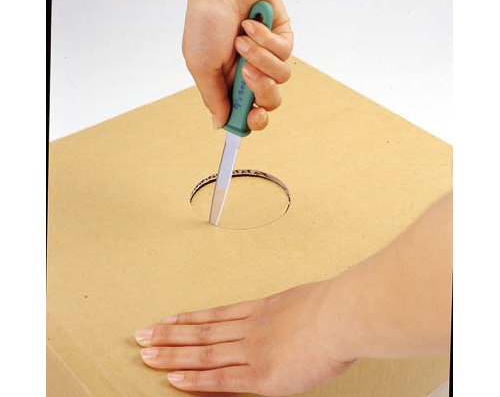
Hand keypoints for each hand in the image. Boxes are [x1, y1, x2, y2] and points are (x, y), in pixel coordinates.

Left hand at [134, 280, 353, 394]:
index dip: (189, 319)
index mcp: (261, 310)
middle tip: (141, 335)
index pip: (215, 315)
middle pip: (201, 331)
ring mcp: (252, 351)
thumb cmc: (332, 307)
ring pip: (203, 352)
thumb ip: (288, 313)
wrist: (341, 316)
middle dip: (169, 334)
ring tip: (146, 354)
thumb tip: (287, 321)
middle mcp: (250, 328)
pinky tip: (174, 378)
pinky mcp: (261, 376)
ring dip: (172, 353)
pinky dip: (196, 379)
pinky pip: (221, 379)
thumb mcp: (303, 302)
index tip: (168, 319)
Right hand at [183, 0, 292, 130]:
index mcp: (228, 84)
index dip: (253, 120)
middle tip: (247, 73)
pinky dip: (266, 38)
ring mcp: (267, 56)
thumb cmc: (205, 22)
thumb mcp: (200, 65)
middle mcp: (250, 73)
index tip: (253, 116)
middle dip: (261, 89)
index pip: (247, 113)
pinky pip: (285, 51)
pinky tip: (251, 23)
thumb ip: (212, 97)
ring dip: (260, 57)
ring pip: (281, 77)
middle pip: (270, 101)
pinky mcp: (281, 39)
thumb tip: (219, 125)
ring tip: (242, 39)